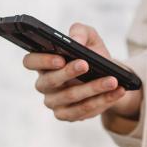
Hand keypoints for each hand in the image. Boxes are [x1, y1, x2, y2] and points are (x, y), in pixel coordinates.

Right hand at [22, 23, 141, 121]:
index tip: (60, 58)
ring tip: (112, 80)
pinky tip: (117, 92)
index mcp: (43, 63)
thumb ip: (81, 32)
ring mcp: (54, 102)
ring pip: (71, 97)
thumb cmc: (92, 54)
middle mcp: (44, 84)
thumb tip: (75, 40)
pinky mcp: (67, 115)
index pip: (30, 61)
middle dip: (69, 73)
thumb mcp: (90, 38)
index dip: (42, 60)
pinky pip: (83, 110)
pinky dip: (103, 100)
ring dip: (93, 88)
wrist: (109, 76)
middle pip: (50, 81)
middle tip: (86, 64)